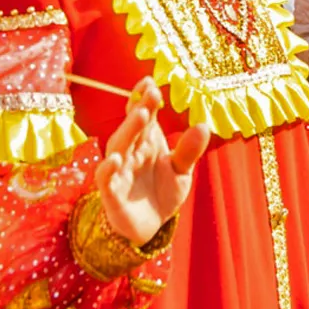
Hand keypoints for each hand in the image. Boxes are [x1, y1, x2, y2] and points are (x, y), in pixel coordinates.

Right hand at [95, 78, 209, 244]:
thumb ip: (189, 150)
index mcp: (146, 142)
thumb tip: (203, 125)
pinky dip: (108, 168)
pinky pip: (105, 178)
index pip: (144, 116)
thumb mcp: (181, 171)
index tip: (150, 82)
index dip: (144, 99)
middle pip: (132, 128)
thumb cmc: (163, 192)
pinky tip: (116, 158)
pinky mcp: (111, 193)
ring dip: (127, 130)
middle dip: (140, 109)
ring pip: (118, 147)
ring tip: (140, 114)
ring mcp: (119, 172)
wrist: (151, 226)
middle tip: (150, 93)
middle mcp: (130, 152)